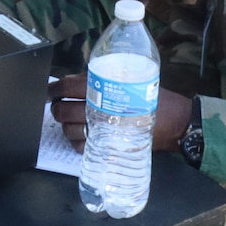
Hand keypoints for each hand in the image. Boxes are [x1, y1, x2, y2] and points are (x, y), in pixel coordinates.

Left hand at [49, 79, 195, 154]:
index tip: (50, 92)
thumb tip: (79, 83)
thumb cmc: (153, 97)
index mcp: (102, 86)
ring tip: (69, 122)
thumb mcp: (129, 78)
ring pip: (68, 130)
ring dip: (64, 127)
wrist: (174, 121)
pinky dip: (76, 143)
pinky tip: (80, 136)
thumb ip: (104, 80)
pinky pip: (80, 147)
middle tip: (58, 107)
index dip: (54, 89)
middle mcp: (98, 107)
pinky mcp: (107, 147)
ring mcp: (101, 129)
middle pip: (63, 110)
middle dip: (56, 109)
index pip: (67, 86)